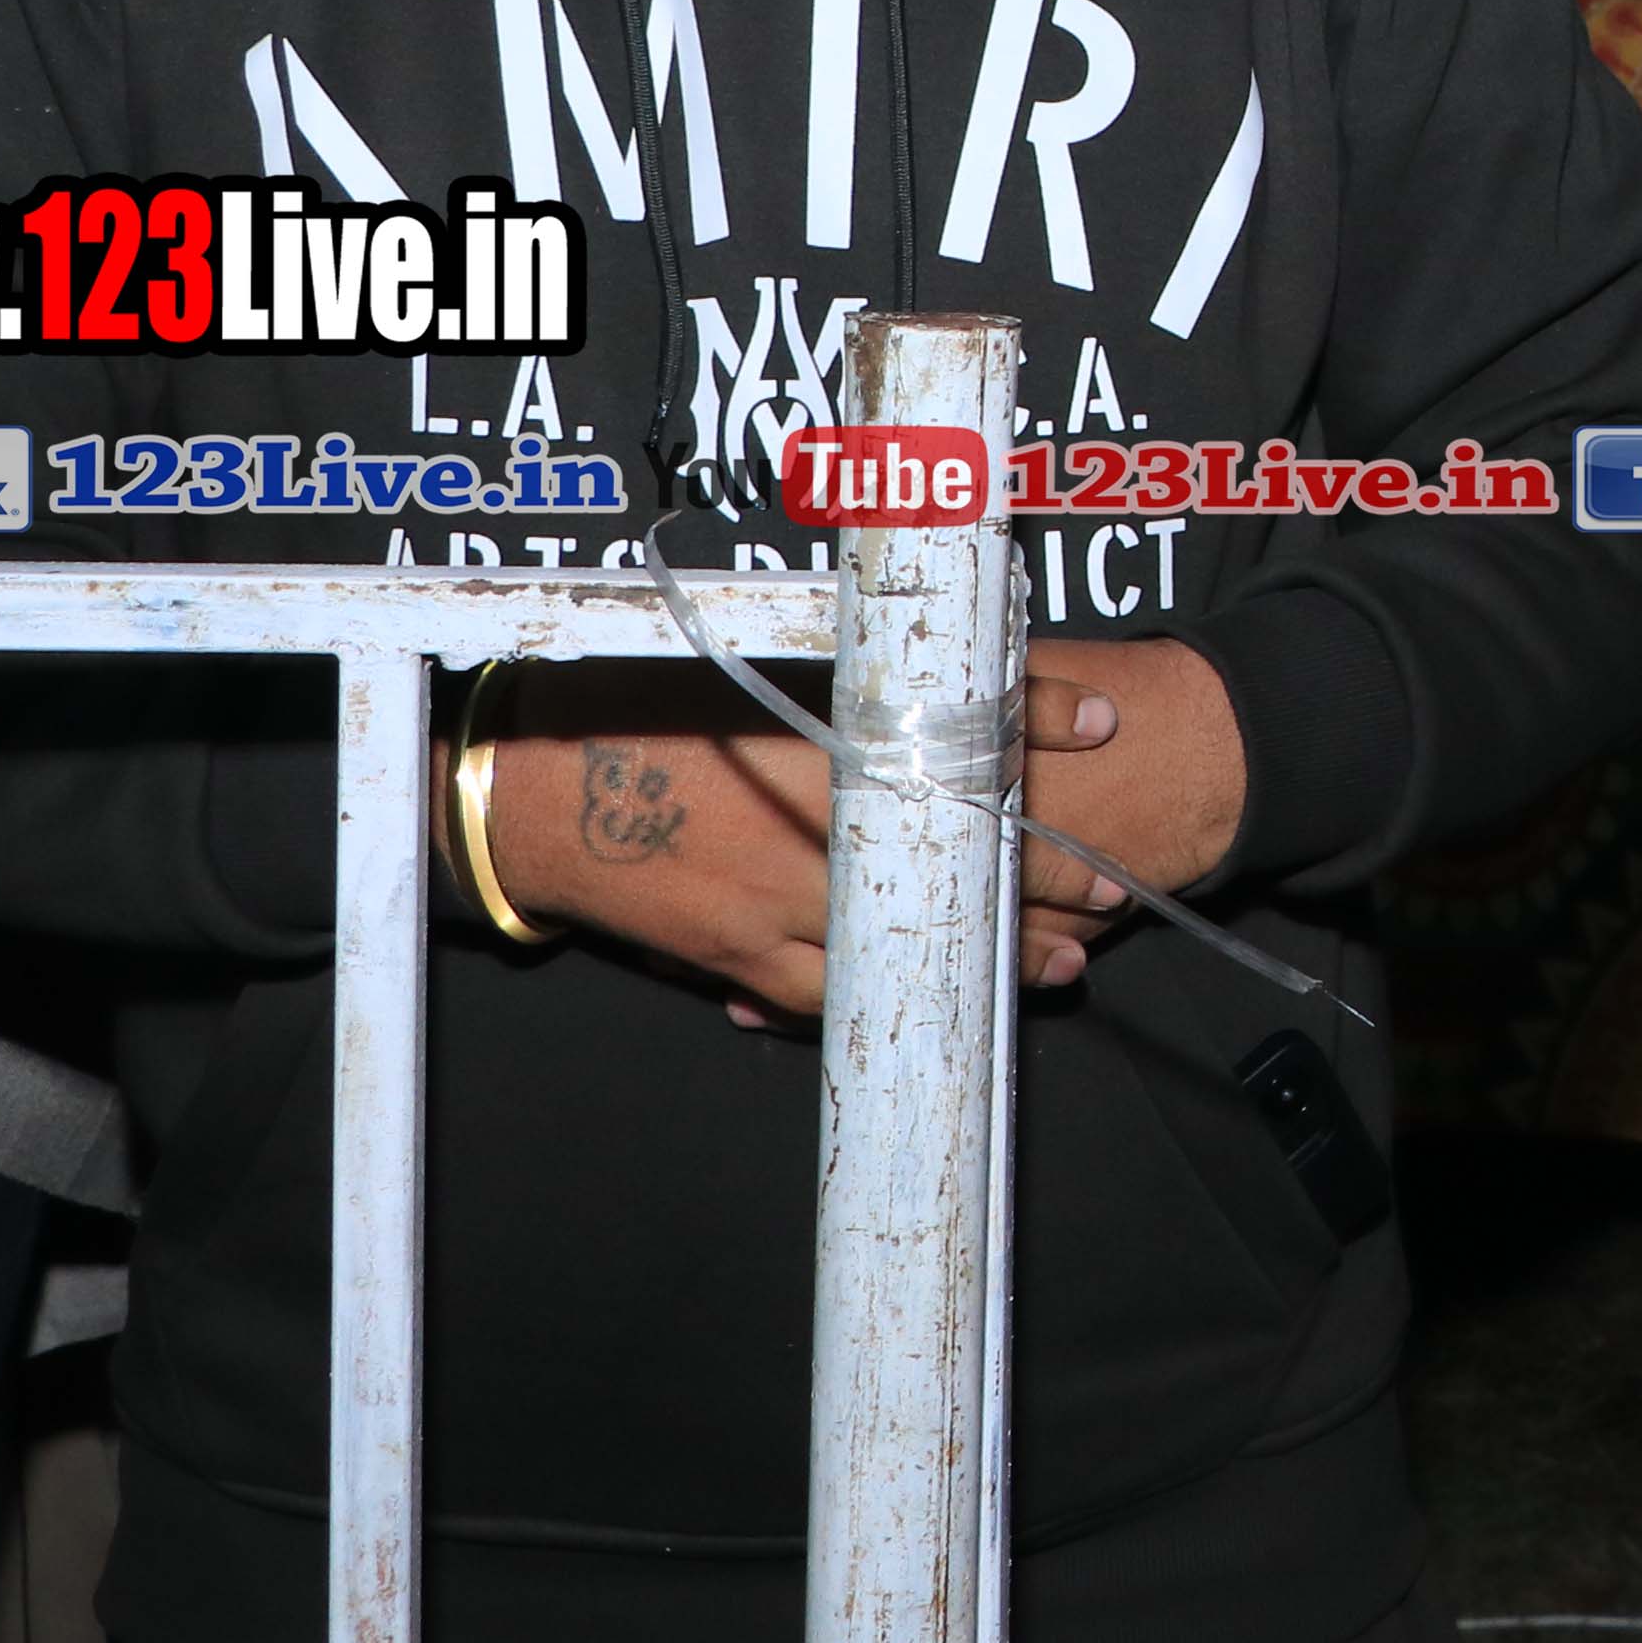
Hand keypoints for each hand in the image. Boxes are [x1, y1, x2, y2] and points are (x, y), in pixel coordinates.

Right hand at [479, 636, 1239, 1015]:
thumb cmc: (635, 705)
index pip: (953, 721)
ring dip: (994, 951)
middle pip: (954, 849)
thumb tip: (936, 645)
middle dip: (1044, 871)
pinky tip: (945, 997)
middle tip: (1112, 884)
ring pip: (911, 935)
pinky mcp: (741, 950)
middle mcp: (808, 821)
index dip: (1036, 716)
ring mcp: (777, 898)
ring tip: (1067, 961)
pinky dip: (894, 988)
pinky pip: (832, 985)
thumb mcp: (747, 655)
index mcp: (813, 735)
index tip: (1101, 721)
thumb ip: (843, 659)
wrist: (530, 789)